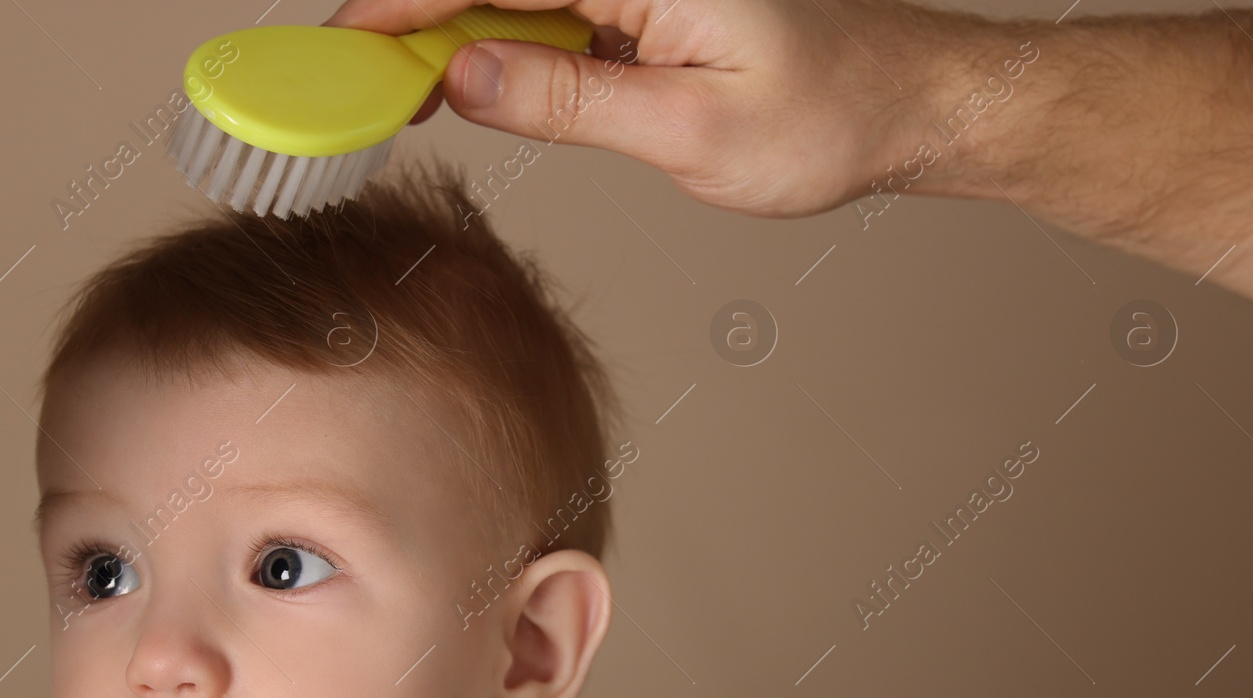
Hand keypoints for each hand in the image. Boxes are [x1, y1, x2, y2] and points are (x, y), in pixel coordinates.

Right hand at [323, 0, 940, 217]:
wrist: (910, 107)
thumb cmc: (830, 116)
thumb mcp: (691, 130)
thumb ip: (569, 100)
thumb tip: (464, 77)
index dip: (404, 1)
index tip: (343, 39)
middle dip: (413, 18)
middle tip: (352, 78)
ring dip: (451, 36)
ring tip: (398, 92)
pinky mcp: (643, 4)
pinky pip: (549, 15)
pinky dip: (500, 50)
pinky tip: (466, 85)